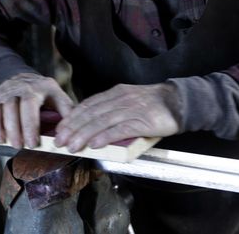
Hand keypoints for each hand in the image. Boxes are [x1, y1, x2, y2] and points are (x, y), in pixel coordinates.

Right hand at [0, 72, 73, 148]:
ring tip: (16, 145)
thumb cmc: (43, 94)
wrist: (19, 79)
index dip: (33, 124)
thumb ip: (66, 111)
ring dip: (10, 129)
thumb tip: (71, 132)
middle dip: (23, 127)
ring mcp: (8, 92)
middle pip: (21, 105)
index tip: (35, 143)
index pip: (36, 103)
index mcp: (43, 87)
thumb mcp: (57, 96)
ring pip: (6, 108)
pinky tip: (1, 139)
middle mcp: (24, 87)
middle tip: (26, 146)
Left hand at [53, 83, 180, 152]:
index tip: (60, 128)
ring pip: (102, 121)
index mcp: (116, 93)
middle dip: (73, 127)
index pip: (88, 104)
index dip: (72, 117)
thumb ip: (112, 109)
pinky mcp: (142, 121)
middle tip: (59, 140)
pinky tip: (95, 144)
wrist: (179, 101)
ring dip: (84, 134)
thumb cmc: (154, 104)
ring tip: (72, 145)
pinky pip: (120, 129)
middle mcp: (121, 99)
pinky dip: (105, 136)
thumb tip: (92, 125)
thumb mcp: (129, 100)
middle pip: (91, 113)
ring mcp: (131, 109)